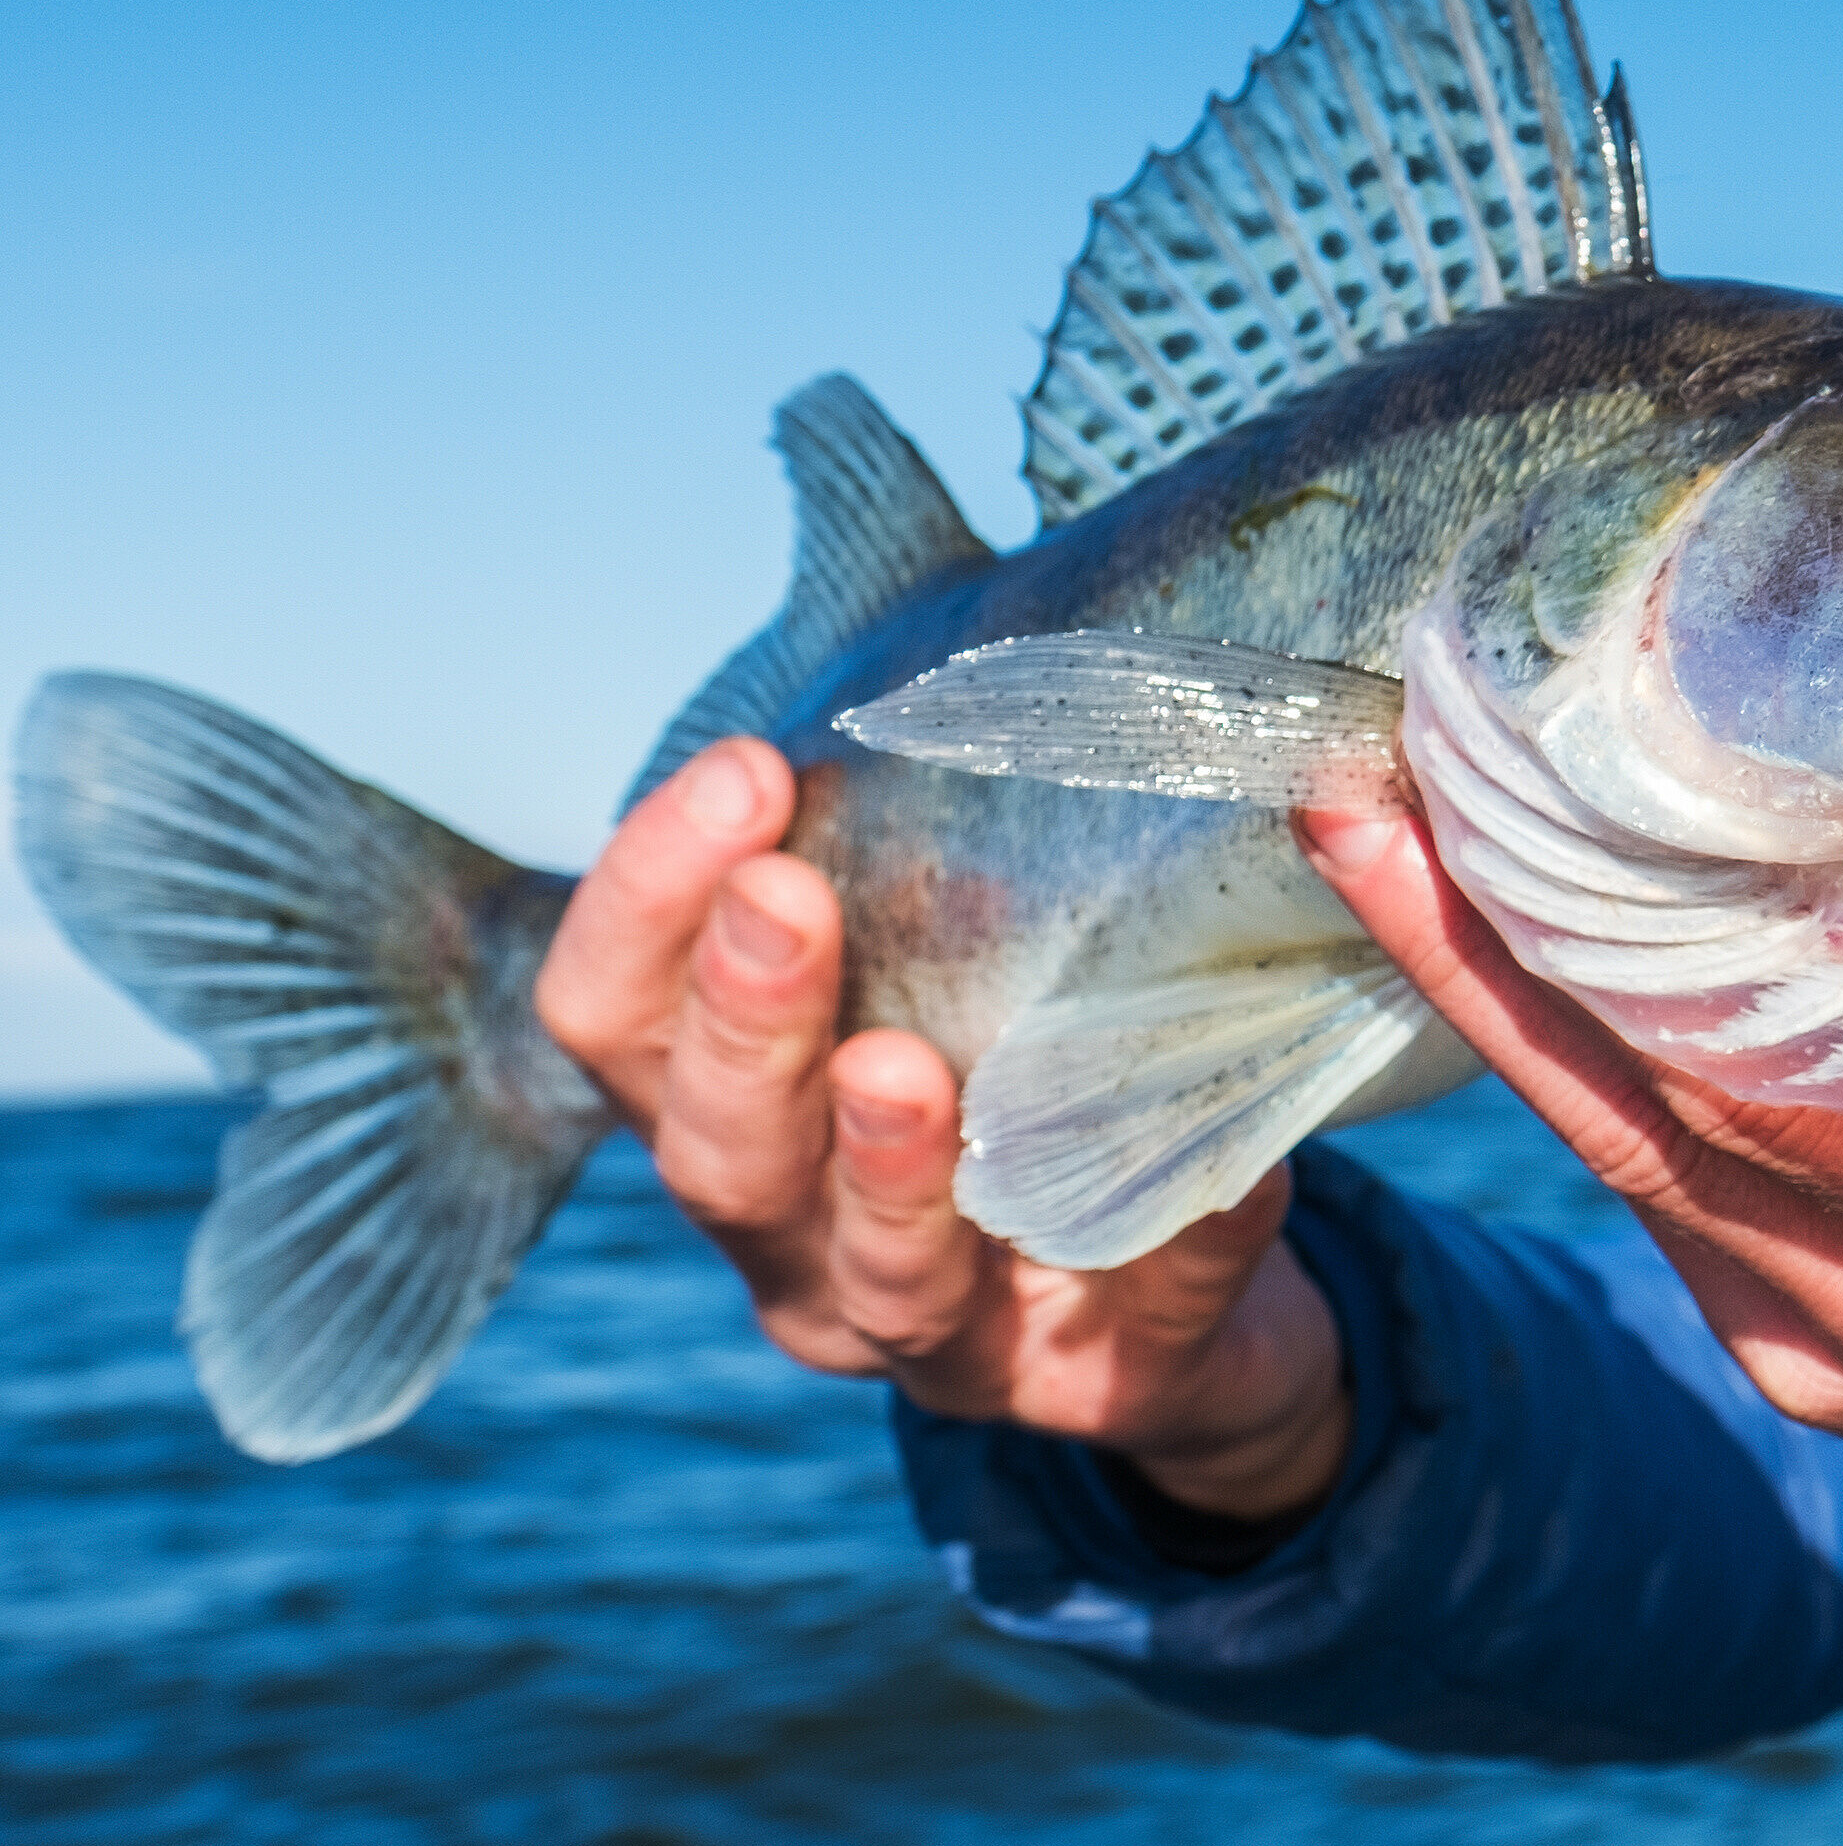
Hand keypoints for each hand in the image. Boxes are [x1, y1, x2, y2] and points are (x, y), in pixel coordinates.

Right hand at [533, 739, 1350, 1518]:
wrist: (1207, 1279)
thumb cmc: (1040, 1054)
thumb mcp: (957, 920)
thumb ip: (902, 753)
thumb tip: (846, 456)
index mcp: (739, 1113)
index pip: (611, 1018)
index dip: (648, 901)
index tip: (744, 768)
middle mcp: (800, 1239)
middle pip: (716, 1156)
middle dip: (744, 1024)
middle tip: (791, 899)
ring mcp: (942, 1338)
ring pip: (876, 1279)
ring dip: (886, 1173)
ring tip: (909, 1074)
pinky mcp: (1097, 1389)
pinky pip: (1133, 1322)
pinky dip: (1176, 1241)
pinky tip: (1228, 1173)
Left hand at [1296, 812, 1842, 1566]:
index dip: (1813, 914)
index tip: (1652, 768)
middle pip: (1752, 1089)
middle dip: (1561, 925)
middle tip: (1420, 762)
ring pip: (1656, 1154)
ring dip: (1498, 994)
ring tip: (1373, 834)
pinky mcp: (1809, 1376)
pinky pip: (1656, 1209)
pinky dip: (1563, 1077)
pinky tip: (1473, 957)